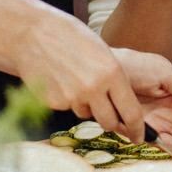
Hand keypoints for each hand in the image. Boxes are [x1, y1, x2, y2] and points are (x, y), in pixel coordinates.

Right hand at [10, 4, 144, 139]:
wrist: (32, 34)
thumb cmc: (71, 38)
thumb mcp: (103, 53)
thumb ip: (115, 78)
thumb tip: (123, 104)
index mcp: (112, 74)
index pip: (132, 113)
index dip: (138, 129)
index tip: (139, 137)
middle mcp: (93, 89)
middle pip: (110, 123)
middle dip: (112, 122)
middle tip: (111, 115)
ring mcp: (71, 98)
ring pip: (87, 114)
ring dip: (87, 106)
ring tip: (77, 80)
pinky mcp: (53, 103)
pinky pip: (68, 108)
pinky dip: (68, 99)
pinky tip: (61, 80)